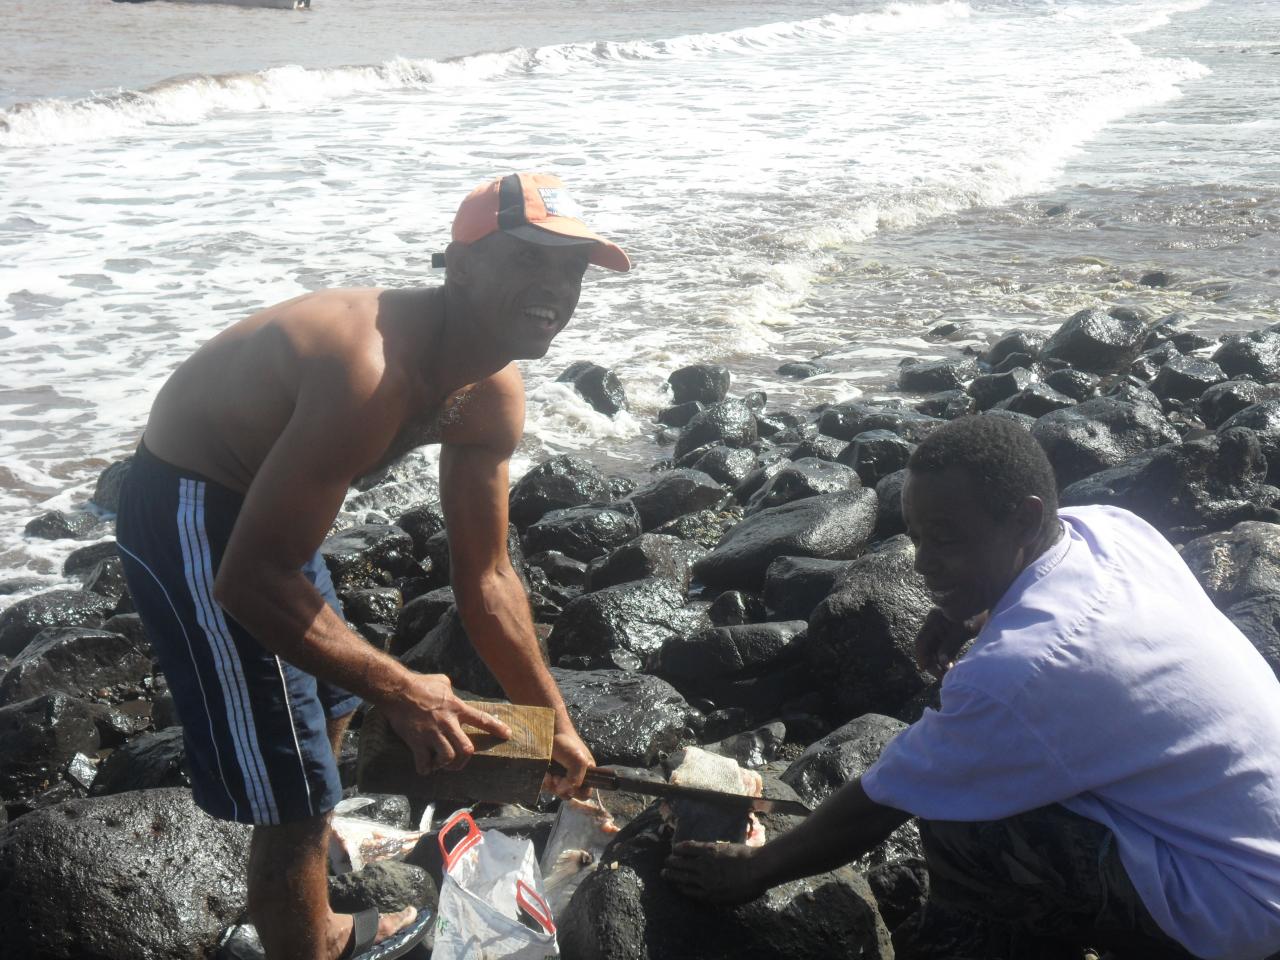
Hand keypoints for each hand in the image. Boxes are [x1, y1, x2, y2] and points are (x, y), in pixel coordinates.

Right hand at [381, 673, 510, 774]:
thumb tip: (452, 690)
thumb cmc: (420, 684)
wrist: (397, 690)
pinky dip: (425, 769)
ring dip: (446, 765)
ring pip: (448, 758)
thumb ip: (451, 690)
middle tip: (458, 762)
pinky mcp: (417, 741)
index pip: (481, 719)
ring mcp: (432, 733)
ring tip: (440, 764)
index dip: (496, 728)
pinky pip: (424, 763)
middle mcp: (447, 723)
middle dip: (464, 760)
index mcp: (456, 708)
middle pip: (466, 749)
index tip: (507, 735)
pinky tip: (424, 767)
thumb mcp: (442, 682)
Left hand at [542, 717, 593, 798]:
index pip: (585, 794)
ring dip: (551, 786)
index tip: (568, 784)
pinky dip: (543, 783)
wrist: (548, 732)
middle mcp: (574, 777)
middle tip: (556, 778)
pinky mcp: (548, 776)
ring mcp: (560, 777)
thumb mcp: (578, 760)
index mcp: (587, 774)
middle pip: (569, 795)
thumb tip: (563, 791)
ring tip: (548, 774)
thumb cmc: (567, 743)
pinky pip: (545, 787)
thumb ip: (576, 778)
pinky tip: (544, 774)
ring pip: (556, 792)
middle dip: (562, 789)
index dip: (577, 792)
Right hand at [662, 841, 768, 904]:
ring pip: (684, 863)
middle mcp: (703, 881)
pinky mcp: (709, 850)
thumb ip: (721, 897)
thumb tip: (715, 895)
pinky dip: (682, 847)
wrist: (757, 869)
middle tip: (663, 872)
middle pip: (683, 877)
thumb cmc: (751, 887)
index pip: (689, 892)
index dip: (680, 887)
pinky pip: (691, 849)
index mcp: (710, 895)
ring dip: (673, 862)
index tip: (675, 884)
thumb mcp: (734, 899)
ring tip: (667, 860)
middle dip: (672, 875)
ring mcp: (705, 865)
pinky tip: (675, 847)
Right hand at [914, 607, 985, 679]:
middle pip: (927, 647)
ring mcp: (939, 627)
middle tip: (941, 676)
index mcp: (933, 620)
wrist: (986, 601)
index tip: (925, 670)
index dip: (921, 656)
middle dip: (932, 662)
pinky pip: (941, 647)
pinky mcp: (946, 632)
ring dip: (938, 662)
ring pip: (934, 649)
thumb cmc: (975, 614)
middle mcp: (933, 623)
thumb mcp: (963, 631)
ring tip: (947, 673)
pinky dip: (944, 657)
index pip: (921, 641)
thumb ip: (950, 646)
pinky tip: (950, 666)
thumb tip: (940, 662)